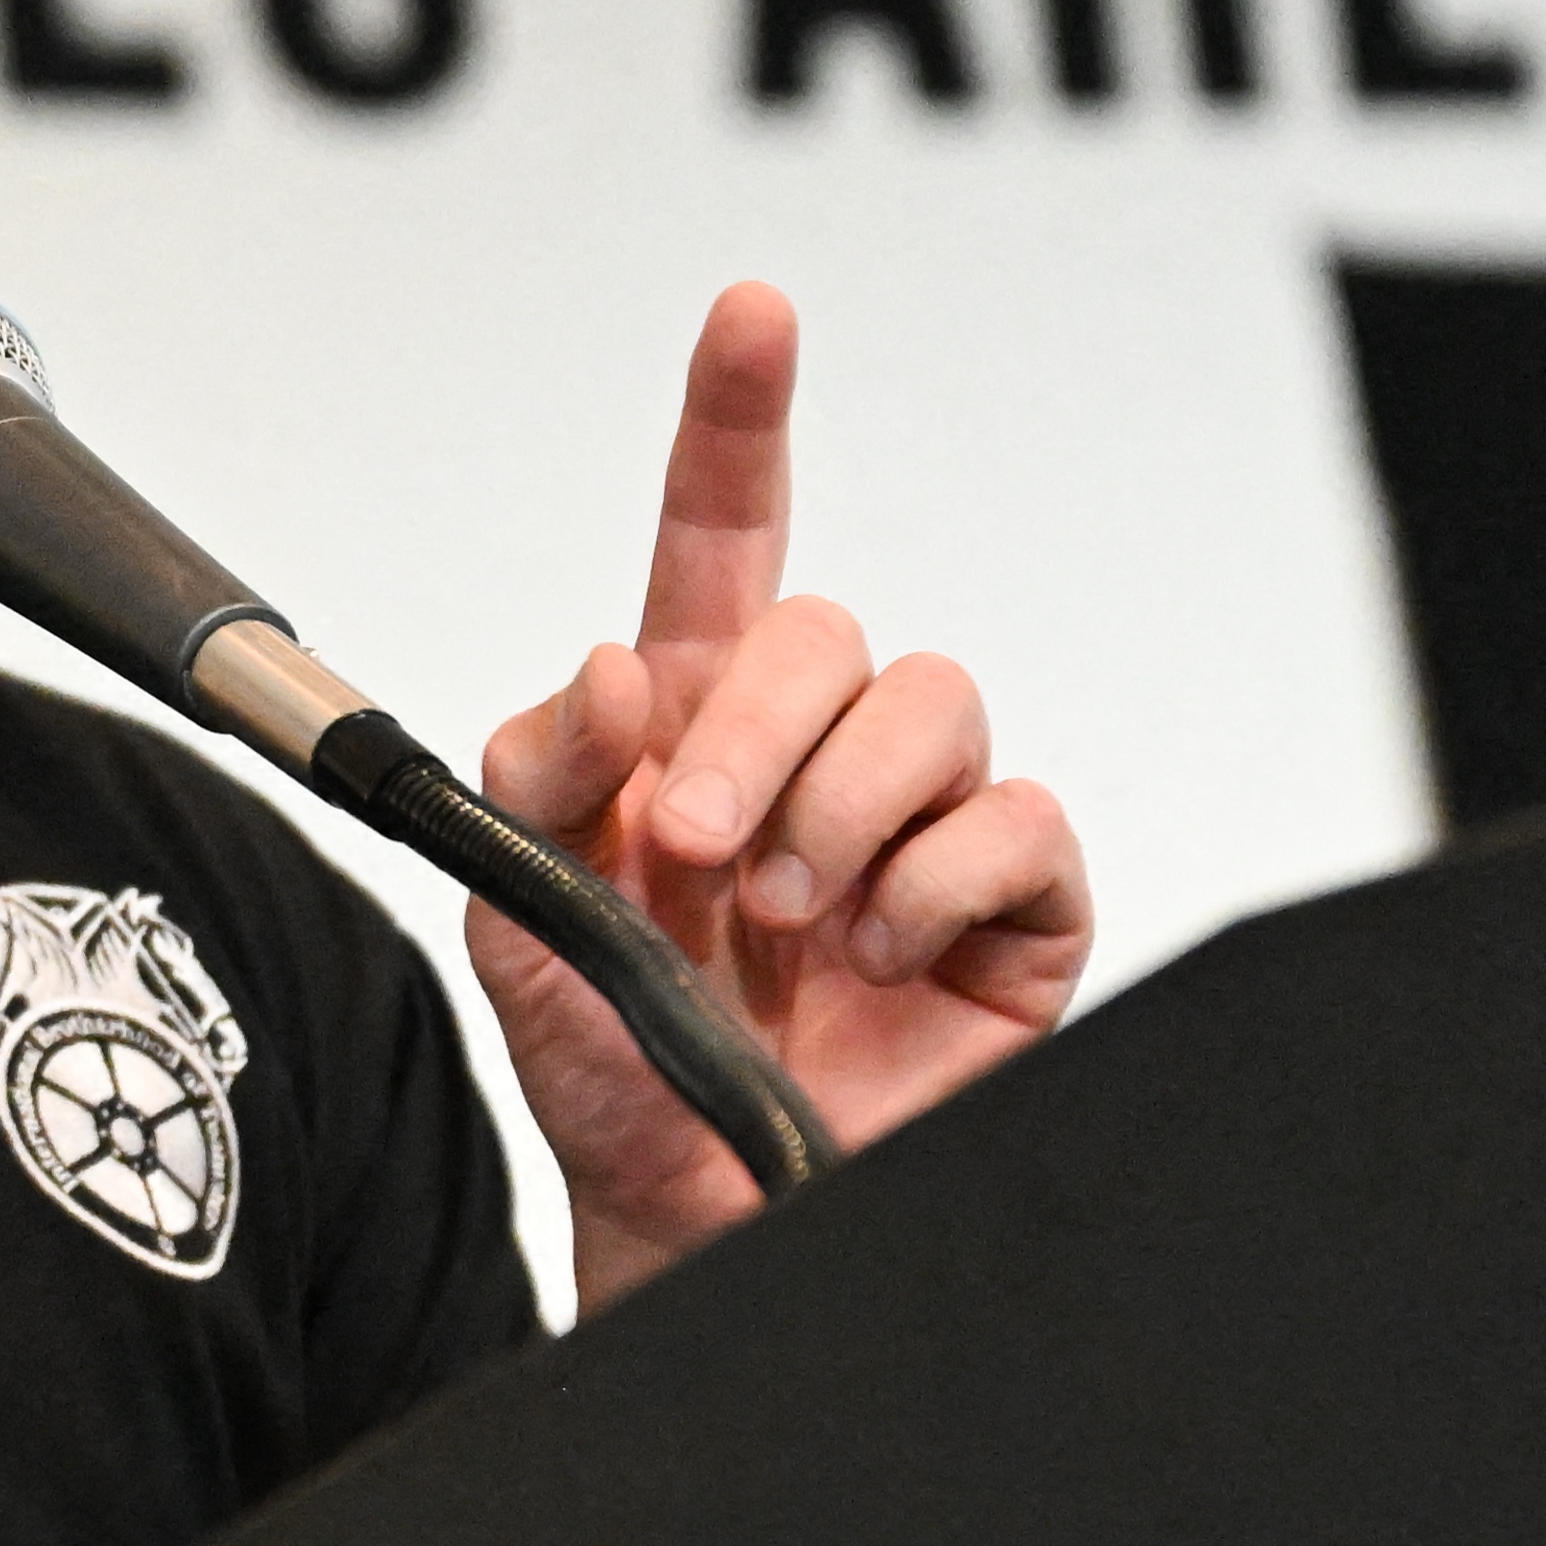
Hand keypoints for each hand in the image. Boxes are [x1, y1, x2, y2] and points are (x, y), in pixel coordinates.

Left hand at [471, 284, 1089, 1310]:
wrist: (697, 1231)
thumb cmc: (616, 1075)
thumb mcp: (527, 932)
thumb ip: (543, 787)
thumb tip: (612, 666)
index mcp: (685, 732)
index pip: (718, 541)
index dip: (737, 421)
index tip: (751, 314)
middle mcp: (809, 759)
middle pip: (823, 632)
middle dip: (751, 730)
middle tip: (698, 856)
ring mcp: (920, 830)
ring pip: (931, 700)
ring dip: (842, 805)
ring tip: (794, 920)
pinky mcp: (1016, 912)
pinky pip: (1018, 825)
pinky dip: (939, 888)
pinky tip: (883, 963)